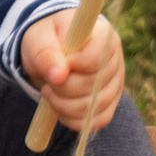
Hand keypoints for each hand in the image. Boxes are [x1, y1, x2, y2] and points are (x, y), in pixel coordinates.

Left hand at [22, 12, 125, 134]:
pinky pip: (99, 120)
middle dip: (63, 90)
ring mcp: (115, 83)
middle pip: (95, 86)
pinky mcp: (110, 102)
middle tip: (47, 83)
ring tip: (50, 93)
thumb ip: (46, 54)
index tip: (57, 65)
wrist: (50, 51)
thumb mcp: (39, 39)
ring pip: (96, 107)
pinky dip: (75, 120)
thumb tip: (58, 76)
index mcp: (103, 35)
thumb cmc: (46, 40)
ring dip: (65, 107)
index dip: (74, 66)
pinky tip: (60, 109)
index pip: (96, 58)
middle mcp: (114, 59)